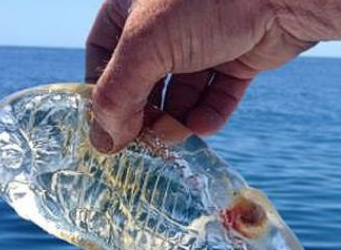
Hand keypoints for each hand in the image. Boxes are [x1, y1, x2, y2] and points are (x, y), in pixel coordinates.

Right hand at [85, 0, 314, 152]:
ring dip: (177, 119)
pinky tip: (203, 127)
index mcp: (134, 6)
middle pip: (144, 78)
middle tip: (144, 142)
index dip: (102, 89)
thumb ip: (117, 94)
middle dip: (144, 112)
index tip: (105, 125)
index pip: (103, 52)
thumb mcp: (146, 45)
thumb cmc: (207, 2)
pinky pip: (217, 94)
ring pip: (182, 91)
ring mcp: (204, 41)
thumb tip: (104, 143)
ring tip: (175, 138)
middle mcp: (167, 23)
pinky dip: (209, 113)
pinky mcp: (238, 58)